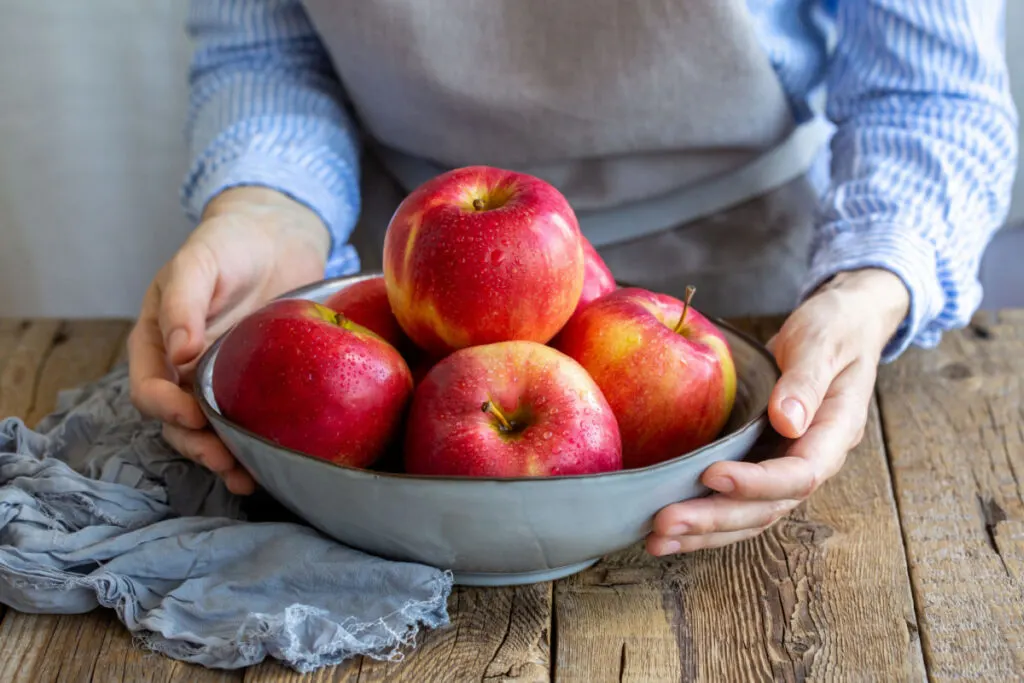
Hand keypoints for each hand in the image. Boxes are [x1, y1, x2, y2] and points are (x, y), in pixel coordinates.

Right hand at [127, 187, 330, 494]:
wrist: (276, 236)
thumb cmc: (230, 242)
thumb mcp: (199, 261)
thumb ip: (183, 301)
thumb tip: (179, 351)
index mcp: (157, 340)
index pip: (148, 387)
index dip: (165, 407)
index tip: (191, 416)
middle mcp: (183, 367)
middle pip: (177, 422)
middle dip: (196, 446)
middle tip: (224, 460)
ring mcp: (218, 379)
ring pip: (209, 431)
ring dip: (222, 457)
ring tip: (246, 477)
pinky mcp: (254, 384)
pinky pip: (246, 421)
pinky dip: (251, 448)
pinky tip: (265, 468)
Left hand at [646, 268, 909, 554]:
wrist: (842, 326)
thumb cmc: (833, 328)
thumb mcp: (823, 341)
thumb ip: (806, 380)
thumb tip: (788, 421)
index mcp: (835, 433)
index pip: (799, 475)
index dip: (755, 482)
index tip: (710, 474)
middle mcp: (813, 460)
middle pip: (767, 508)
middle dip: (714, 519)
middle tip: (664, 523)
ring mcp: (787, 465)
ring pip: (749, 515)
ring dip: (704, 531)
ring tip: (657, 540)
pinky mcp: (764, 462)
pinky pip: (737, 501)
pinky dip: (705, 518)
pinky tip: (670, 529)